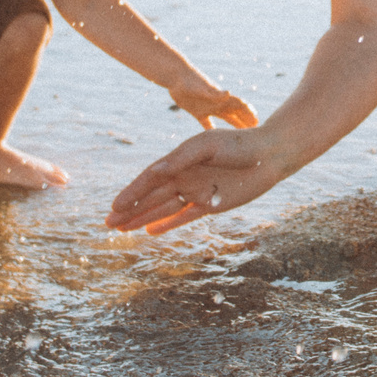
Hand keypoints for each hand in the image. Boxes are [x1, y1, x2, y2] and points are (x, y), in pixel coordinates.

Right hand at [104, 127, 281, 233]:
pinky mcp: (211, 203)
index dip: (131, 194)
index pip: (149, 180)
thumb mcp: (208, 145)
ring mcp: (196, 191)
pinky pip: (184, 217)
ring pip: (163, 209)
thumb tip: (155, 171)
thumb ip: (181, 158)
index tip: (114, 207)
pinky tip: (150, 232)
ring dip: (142, 219)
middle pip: (151, 197)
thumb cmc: (238, 145)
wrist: (268, 154)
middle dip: (130, 210)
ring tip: (122, 230)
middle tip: (108, 225)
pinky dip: (167, 225)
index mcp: (179, 161)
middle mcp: (184, 177)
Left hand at [169, 77, 258, 130]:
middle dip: (246, 122)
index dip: (249, 114)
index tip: (258, 123)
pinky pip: (207, 124)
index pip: (240, 106)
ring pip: (225, 118)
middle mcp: (217, 103)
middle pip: (236, 114)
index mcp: (220, 98)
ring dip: (234, 126)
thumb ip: (214, 93)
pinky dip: (212, 131)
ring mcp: (208, 107)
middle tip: (257, 134)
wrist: (174, 75)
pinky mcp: (198, 111)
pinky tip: (215, 142)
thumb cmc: (188, 80)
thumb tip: (229, 93)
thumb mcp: (201, 87)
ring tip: (242, 138)